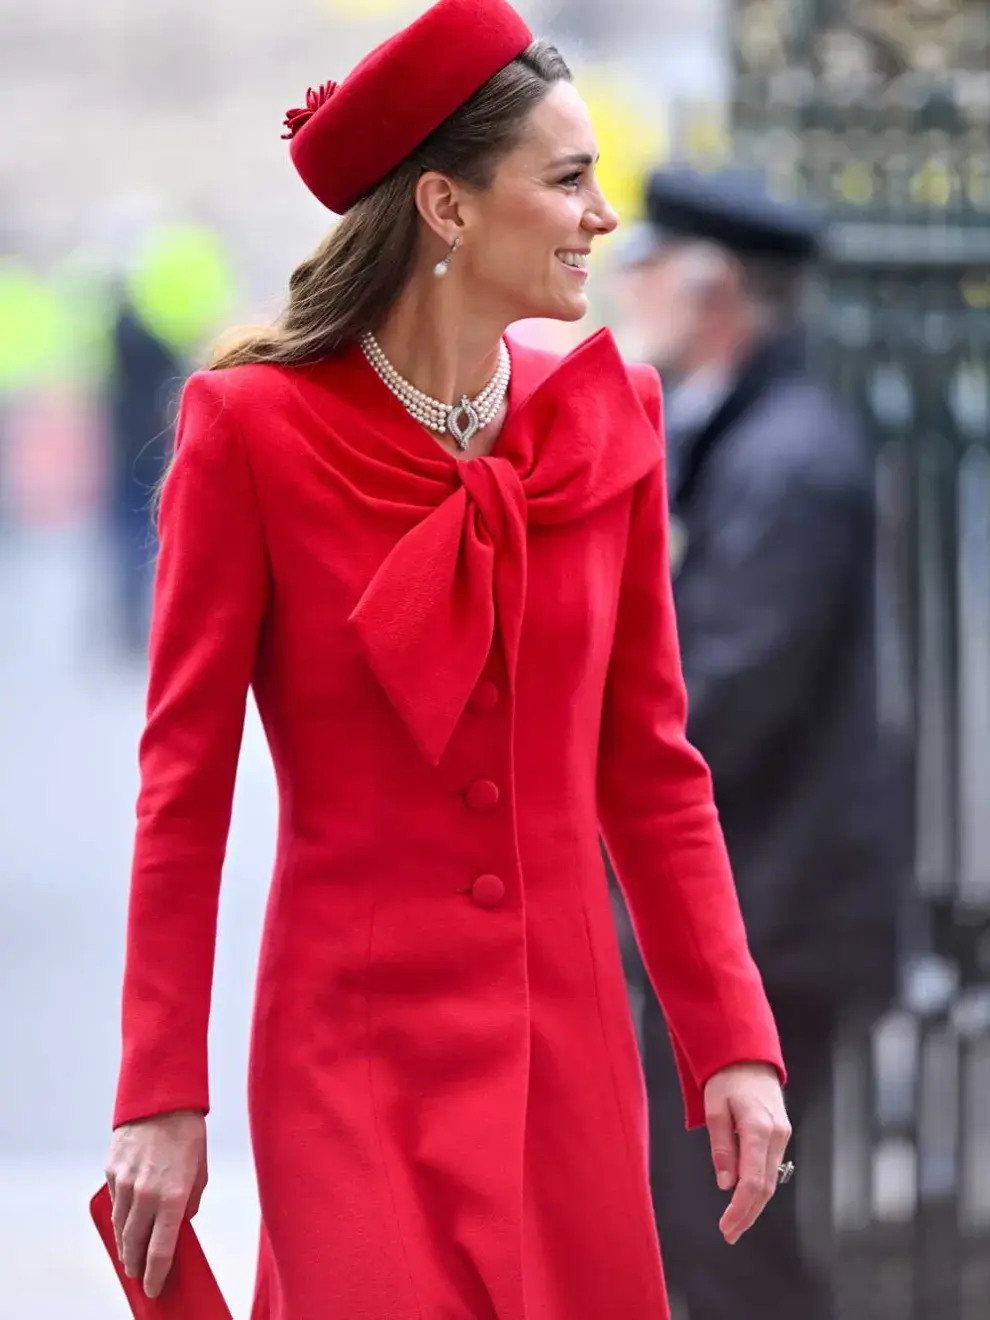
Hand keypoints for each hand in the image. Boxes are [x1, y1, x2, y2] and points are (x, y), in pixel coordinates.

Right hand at [105, 1109, 207, 1297]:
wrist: (162, 1099)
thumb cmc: (187, 1134)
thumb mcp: (200, 1171)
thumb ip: (189, 1202)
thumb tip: (179, 1224)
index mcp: (173, 1197)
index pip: (160, 1251)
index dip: (156, 1275)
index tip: (154, 1289)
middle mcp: (146, 1195)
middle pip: (134, 1245)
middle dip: (136, 1265)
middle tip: (138, 1277)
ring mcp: (125, 1184)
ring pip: (120, 1227)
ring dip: (124, 1246)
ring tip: (129, 1257)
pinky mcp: (112, 1172)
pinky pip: (114, 1204)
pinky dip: (119, 1218)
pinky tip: (123, 1225)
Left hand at [703, 1062, 790, 1245]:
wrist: (748, 1057)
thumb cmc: (726, 1080)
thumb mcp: (714, 1109)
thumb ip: (721, 1147)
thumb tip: (726, 1184)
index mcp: (758, 1128)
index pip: (752, 1181)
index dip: (740, 1208)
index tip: (726, 1227)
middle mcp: (776, 1135)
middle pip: (765, 1187)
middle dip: (747, 1214)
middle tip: (729, 1235)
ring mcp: (782, 1135)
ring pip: (771, 1180)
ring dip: (754, 1205)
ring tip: (735, 1225)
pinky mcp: (781, 1134)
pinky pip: (771, 1168)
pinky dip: (759, 1188)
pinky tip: (746, 1200)